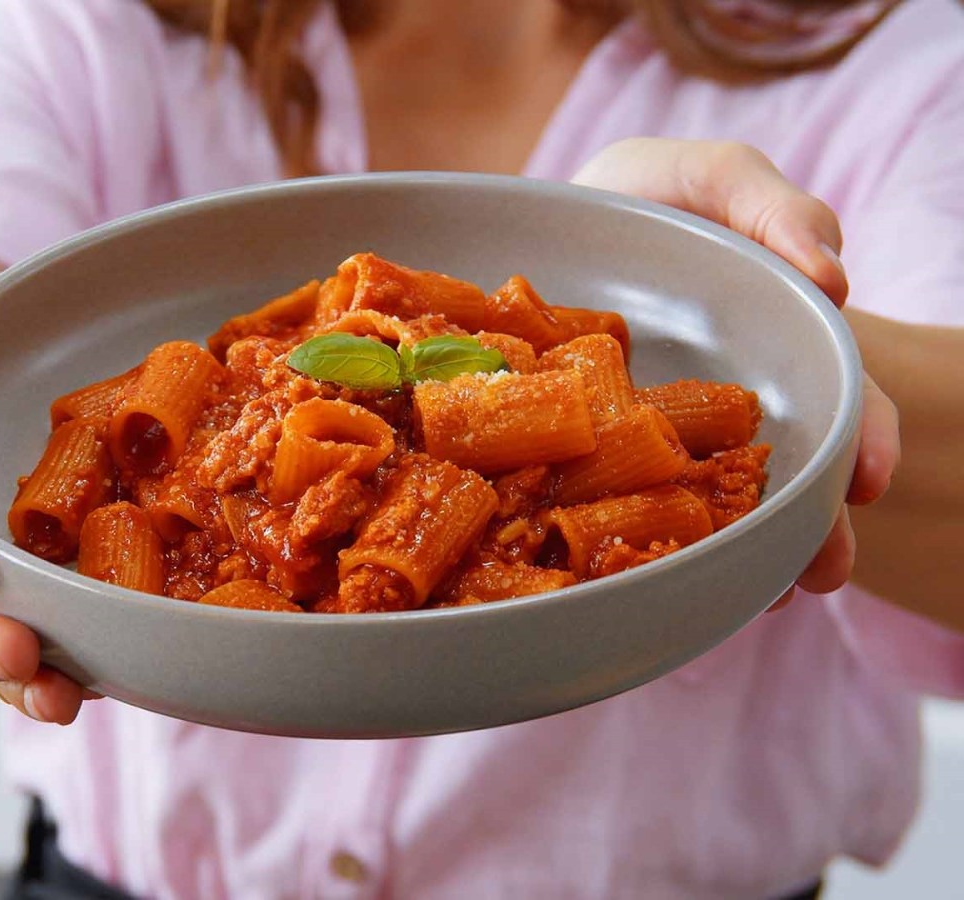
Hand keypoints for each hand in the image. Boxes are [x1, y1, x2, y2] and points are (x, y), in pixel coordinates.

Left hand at [573, 139, 900, 607]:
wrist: (552, 219)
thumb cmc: (646, 195)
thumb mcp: (711, 179)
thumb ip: (774, 211)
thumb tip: (833, 281)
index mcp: (776, 343)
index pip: (840, 401)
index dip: (864, 442)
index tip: (866, 484)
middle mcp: (734, 401)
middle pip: (791, 469)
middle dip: (814, 525)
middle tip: (819, 573)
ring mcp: (669, 434)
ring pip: (722, 503)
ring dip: (747, 550)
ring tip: (757, 596)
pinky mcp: (607, 453)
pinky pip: (635, 507)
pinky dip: (656, 543)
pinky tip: (663, 579)